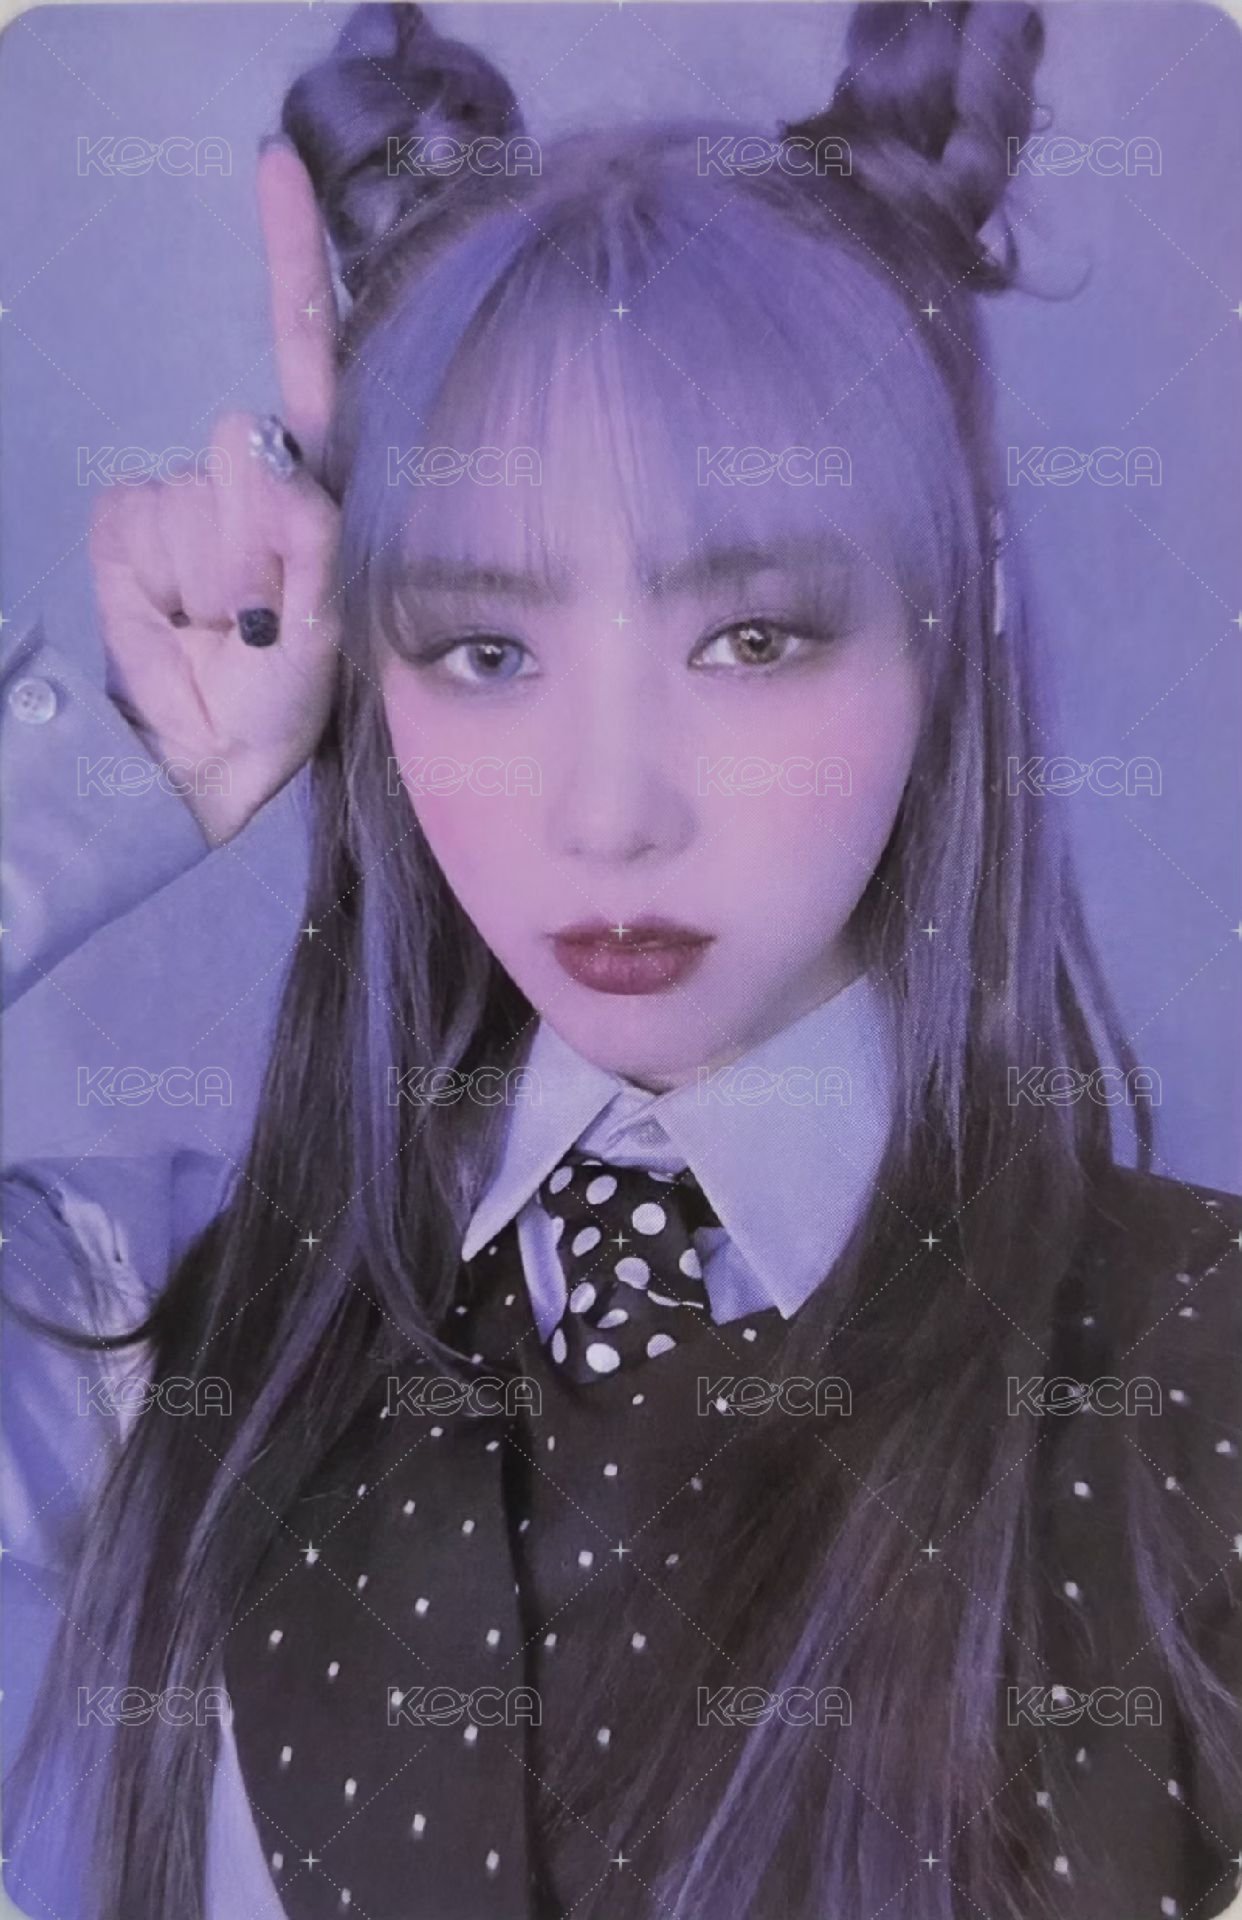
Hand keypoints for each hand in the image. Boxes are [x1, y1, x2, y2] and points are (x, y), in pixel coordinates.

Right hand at [89, 142, 342, 843]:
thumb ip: (309, 535)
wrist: (206, 761)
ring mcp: (188, 496)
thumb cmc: (289, 700)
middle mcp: (254, 477)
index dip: (295, 263)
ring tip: (235, 629)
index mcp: (321, 488)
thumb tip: (250, 442)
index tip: (279, 168)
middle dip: (264, 537)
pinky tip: (185, 622)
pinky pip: (141, 523)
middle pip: (249, 446)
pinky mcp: (128, 521)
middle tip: (270, 616)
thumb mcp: (330, 628)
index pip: (312, 356)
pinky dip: (161, 583)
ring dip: (219, 576)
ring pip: (199, 498)